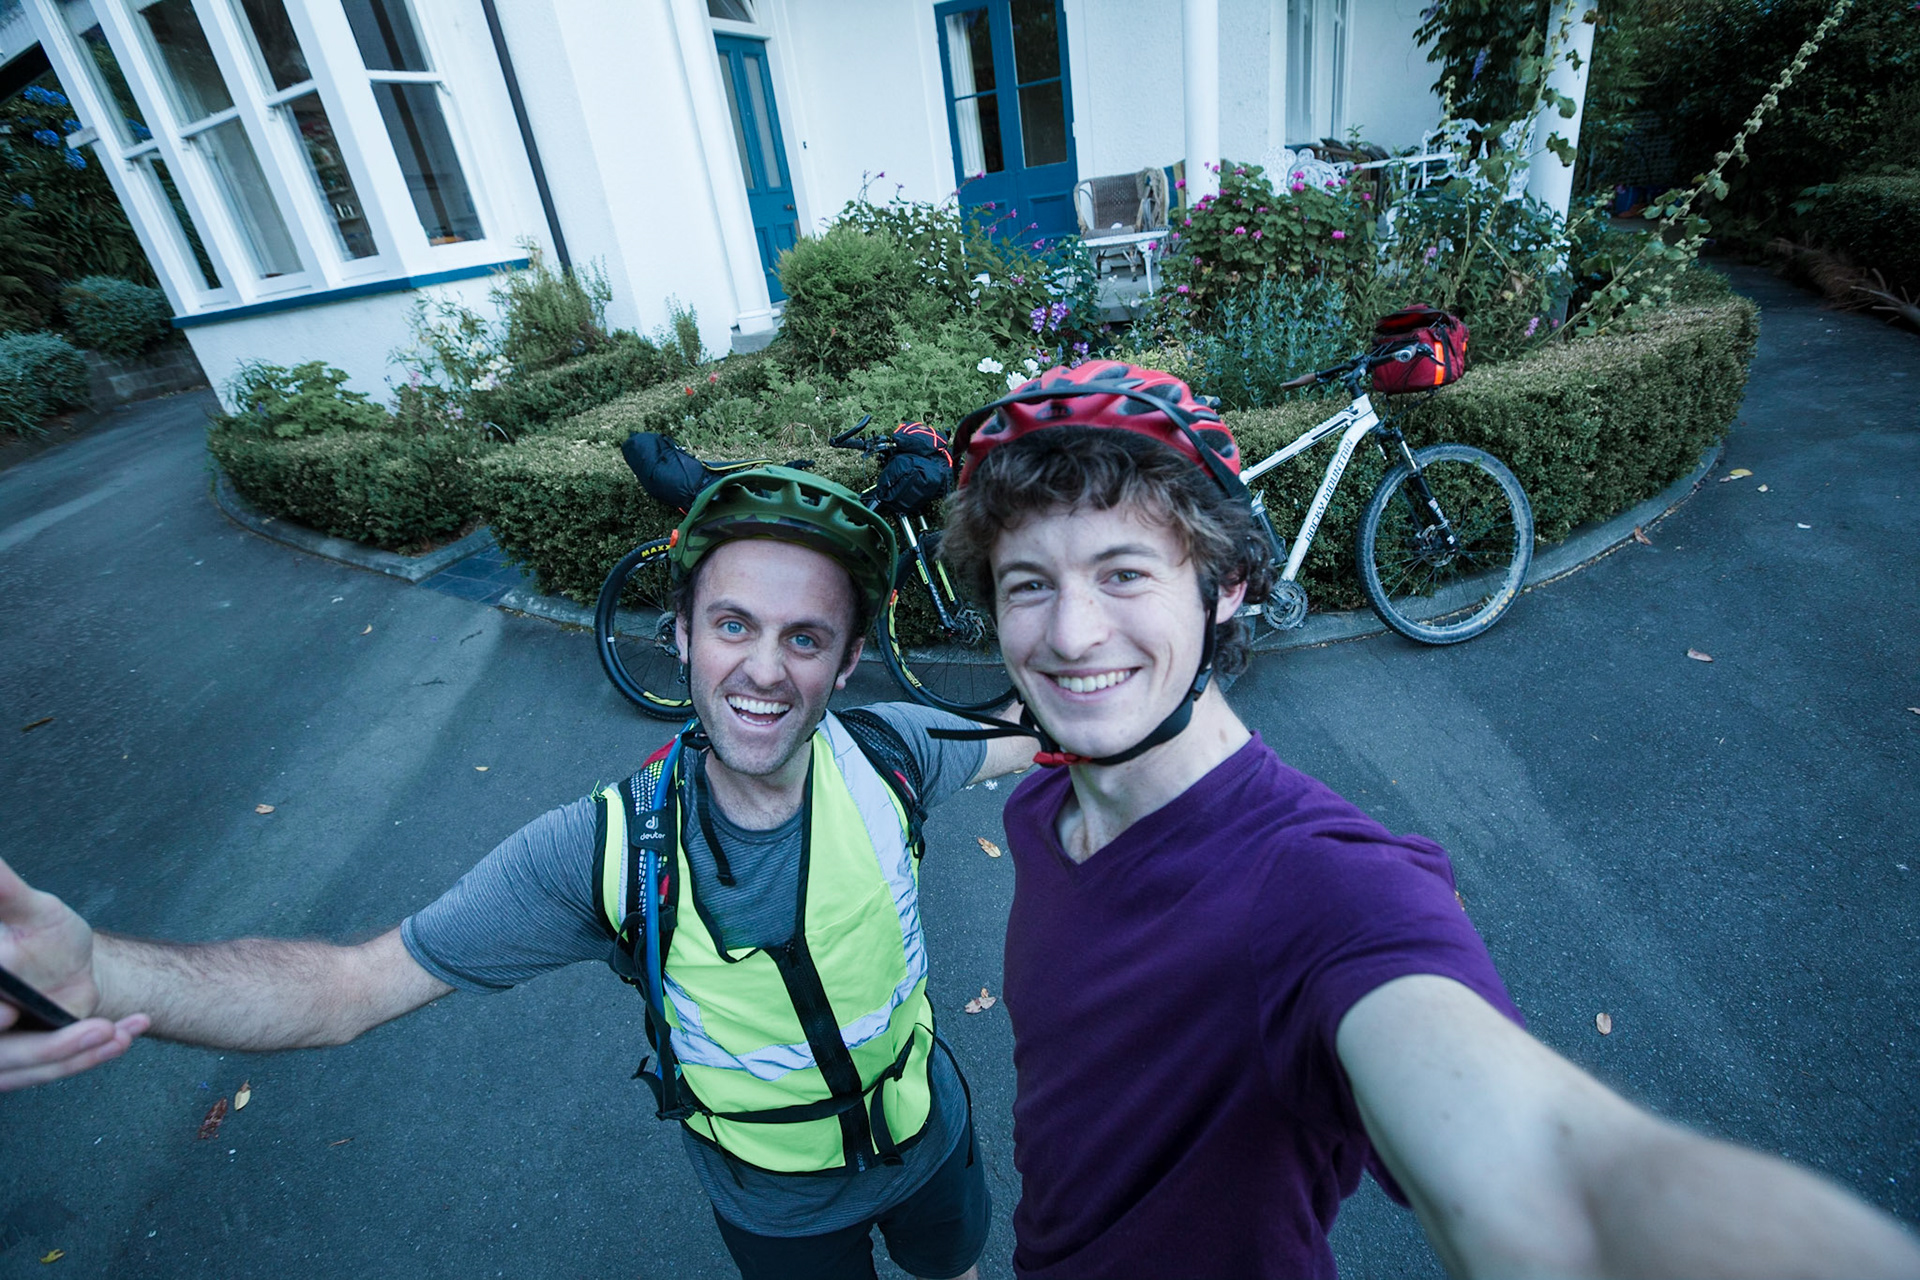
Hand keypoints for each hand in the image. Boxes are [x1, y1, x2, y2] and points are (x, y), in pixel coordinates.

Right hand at [0, 856, 147, 1090]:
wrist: (66, 962)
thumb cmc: (41, 934)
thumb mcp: (28, 911)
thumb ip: (3, 891)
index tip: (6, 1013)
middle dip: (42, 1048)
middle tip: (97, 1030)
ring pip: (23, 1071)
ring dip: (74, 1056)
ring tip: (115, 1034)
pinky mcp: (24, 1068)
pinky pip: (52, 1071)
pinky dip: (89, 1058)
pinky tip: (126, 1036)